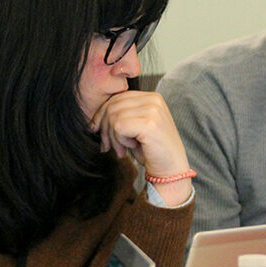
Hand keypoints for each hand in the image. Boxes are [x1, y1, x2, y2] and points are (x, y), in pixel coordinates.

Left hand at [90, 91, 191, 205]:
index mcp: (152, 97)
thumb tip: (94, 120)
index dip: (102, 115)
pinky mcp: (149, 123)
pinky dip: (120, 140)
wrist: (171, 169)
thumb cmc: (152, 150)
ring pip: (113, 116)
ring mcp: (153, 110)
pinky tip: (131, 147)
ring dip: (112, 137)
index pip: (116, 98)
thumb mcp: (135, 128)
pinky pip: (119, 126)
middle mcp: (154, 100)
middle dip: (104, 128)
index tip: (98, 131)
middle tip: (107, 146)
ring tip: (122, 149)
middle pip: (112, 106)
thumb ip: (121, 116)